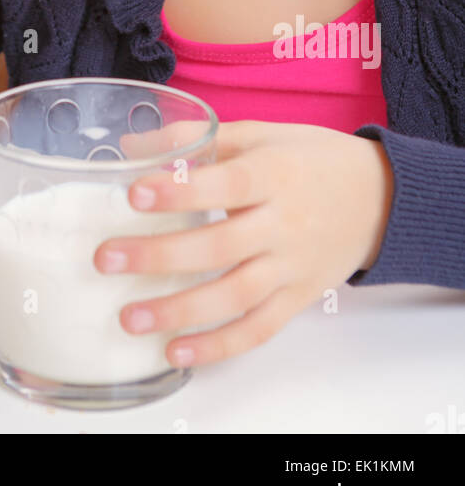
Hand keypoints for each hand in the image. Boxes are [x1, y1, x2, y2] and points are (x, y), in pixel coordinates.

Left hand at [94, 120, 394, 368]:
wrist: (377, 198)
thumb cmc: (308, 159)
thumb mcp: (259, 133)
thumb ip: (197, 138)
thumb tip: (133, 145)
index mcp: (274, 174)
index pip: (225, 184)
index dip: (179, 192)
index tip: (133, 195)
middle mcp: (284, 224)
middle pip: (220, 246)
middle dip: (159, 256)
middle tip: (107, 258)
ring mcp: (292, 267)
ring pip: (235, 296)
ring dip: (180, 311)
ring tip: (130, 317)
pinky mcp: (299, 298)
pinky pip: (259, 329)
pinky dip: (219, 346)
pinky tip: (177, 352)